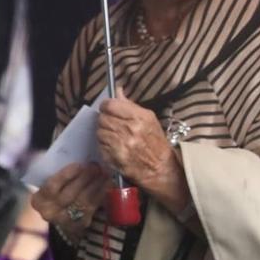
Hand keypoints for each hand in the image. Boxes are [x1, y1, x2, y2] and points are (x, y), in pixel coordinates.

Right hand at [31, 162, 112, 239]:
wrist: (61, 213)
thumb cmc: (57, 189)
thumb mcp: (49, 179)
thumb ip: (54, 168)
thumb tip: (70, 153)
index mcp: (38, 200)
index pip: (52, 186)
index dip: (67, 175)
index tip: (80, 164)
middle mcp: (49, 213)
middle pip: (69, 194)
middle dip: (84, 178)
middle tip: (96, 166)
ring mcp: (65, 221)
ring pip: (83, 201)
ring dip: (96, 185)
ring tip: (104, 172)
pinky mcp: (80, 225)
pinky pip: (93, 207)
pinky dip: (101, 194)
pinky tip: (107, 183)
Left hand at [96, 98, 188, 214]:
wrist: (160, 168)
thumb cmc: (155, 143)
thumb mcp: (148, 119)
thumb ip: (129, 105)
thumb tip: (117, 91)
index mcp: (139, 117)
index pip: (110, 105)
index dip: (106, 106)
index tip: (108, 108)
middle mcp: (130, 130)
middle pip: (103, 118)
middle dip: (105, 119)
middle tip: (112, 124)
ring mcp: (121, 144)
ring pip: (99, 132)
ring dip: (104, 133)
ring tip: (114, 136)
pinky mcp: (114, 157)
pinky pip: (100, 145)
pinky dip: (104, 145)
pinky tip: (114, 146)